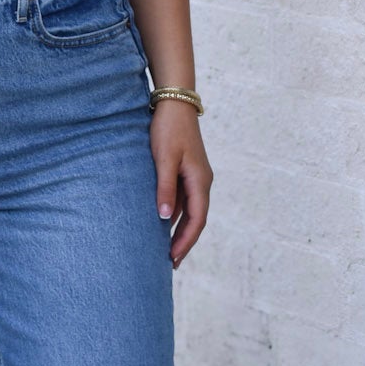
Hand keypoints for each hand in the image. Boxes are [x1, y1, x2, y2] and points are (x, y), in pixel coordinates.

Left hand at [151, 101, 211, 269]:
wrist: (174, 103)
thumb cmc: (168, 129)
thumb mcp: (164, 159)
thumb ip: (164, 188)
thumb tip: (163, 218)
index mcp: (200, 180)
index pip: (197, 220)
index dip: (186, 241)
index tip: (173, 258)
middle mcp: (201, 181)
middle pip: (196, 219)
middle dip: (184, 241)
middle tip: (170, 263)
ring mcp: (195, 176)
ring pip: (189, 211)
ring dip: (179, 230)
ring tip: (165, 249)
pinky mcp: (186, 171)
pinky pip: (183, 199)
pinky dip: (174, 214)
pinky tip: (162, 224)